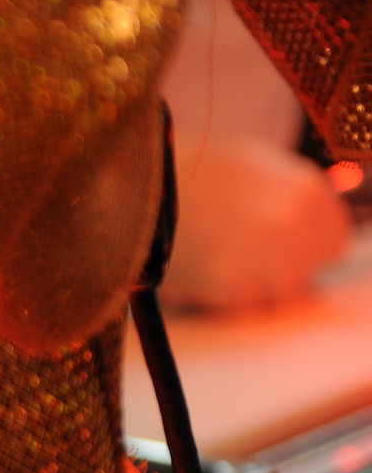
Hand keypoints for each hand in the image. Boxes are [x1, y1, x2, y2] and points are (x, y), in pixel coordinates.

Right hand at [162, 131, 351, 312]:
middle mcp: (296, 223)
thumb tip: (307, 230)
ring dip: (248, 289)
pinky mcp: (232, 284)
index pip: (334, 244)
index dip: (305, 252)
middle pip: (304, 274)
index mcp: (308, 191)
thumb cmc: (190, 170)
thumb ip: (291, 197)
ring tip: (214, 264)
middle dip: (277, 273)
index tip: (280, 253)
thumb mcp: (258, 166)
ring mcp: (267, 255)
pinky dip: (218, 296)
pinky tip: (198, 270)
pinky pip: (239, 306)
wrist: (137, 181)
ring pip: (274, 296)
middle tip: (239, 260)